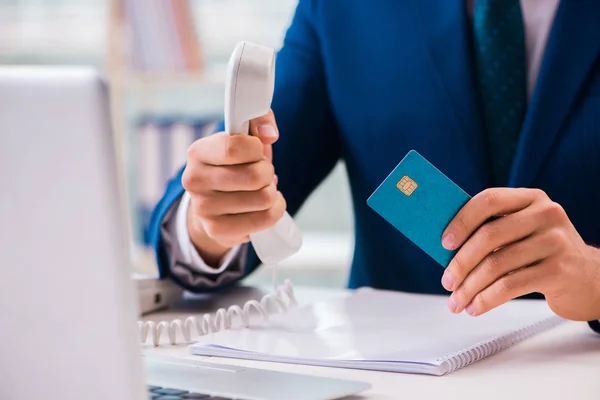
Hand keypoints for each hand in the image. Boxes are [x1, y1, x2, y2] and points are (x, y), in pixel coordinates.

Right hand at [181, 110, 285, 264]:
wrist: (215, 201)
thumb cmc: (234, 163)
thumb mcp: (244, 134)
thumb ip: (259, 118)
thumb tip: (269, 134)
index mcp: (197, 152)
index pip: (233, 147)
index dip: (256, 148)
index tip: (257, 149)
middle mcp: (194, 180)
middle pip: (255, 176)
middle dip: (267, 172)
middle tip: (261, 172)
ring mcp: (204, 209)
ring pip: (264, 198)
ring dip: (272, 191)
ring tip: (260, 189)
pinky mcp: (218, 230)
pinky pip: (264, 220)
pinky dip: (274, 211)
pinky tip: (264, 206)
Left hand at [440, 188, 599, 320]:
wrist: (590, 278)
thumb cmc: (542, 253)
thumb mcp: (523, 231)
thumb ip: (492, 229)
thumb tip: (445, 248)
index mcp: (531, 198)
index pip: (489, 200)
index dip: (462, 220)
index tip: (444, 243)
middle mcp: (546, 214)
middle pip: (489, 236)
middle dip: (460, 263)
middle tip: (447, 282)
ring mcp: (555, 242)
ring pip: (496, 265)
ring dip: (469, 287)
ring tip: (456, 301)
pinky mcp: (559, 270)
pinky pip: (510, 285)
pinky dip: (486, 299)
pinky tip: (475, 308)